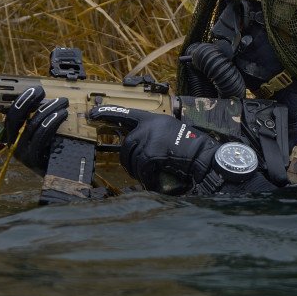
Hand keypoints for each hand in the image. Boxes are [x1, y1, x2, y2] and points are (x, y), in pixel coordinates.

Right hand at [2, 86, 68, 175]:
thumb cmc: (52, 152)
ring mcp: (21, 153)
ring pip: (32, 125)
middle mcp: (13, 145)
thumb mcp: (43, 134)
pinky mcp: (32, 160)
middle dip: (29, 101)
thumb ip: (38, 119)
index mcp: (12, 137)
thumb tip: (42, 98)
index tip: (35, 89)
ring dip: (48, 109)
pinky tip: (63, 114)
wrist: (60, 176)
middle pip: (16, 118)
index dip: (22, 100)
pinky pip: (41, 136)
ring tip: (62, 102)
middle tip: (44, 91)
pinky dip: (52, 122)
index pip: (12, 115)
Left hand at [88, 106, 218, 194]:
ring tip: (149, 176)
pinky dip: (146, 178)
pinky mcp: (151, 154)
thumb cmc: (191, 148)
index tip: (92, 113)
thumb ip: (154, 136)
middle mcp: (148, 126)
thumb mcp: (171, 132)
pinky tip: (154, 181)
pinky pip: (141, 169)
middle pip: (127, 145)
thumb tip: (137, 148)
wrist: (205, 156)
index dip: (107, 113)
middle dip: (129, 160)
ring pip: (131, 159)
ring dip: (138, 171)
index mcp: (153, 119)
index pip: (125, 113)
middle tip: (137, 170)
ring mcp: (149, 139)